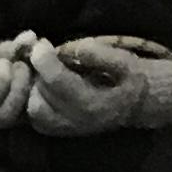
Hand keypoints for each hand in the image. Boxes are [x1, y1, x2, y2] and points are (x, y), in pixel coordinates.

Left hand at [24, 35, 171, 138]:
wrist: (138, 104)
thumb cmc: (131, 80)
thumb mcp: (126, 63)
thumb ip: (102, 56)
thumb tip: (77, 48)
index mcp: (91, 104)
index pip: (56, 80)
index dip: (43, 57)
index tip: (41, 42)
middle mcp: (75, 120)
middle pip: (39, 95)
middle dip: (37, 73)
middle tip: (42, 55)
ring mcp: (65, 128)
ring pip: (33, 109)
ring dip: (33, 87)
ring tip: (42, 70)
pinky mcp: (58, 130)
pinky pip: (35, 118)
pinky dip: (34, 99)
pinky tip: (43, 84)